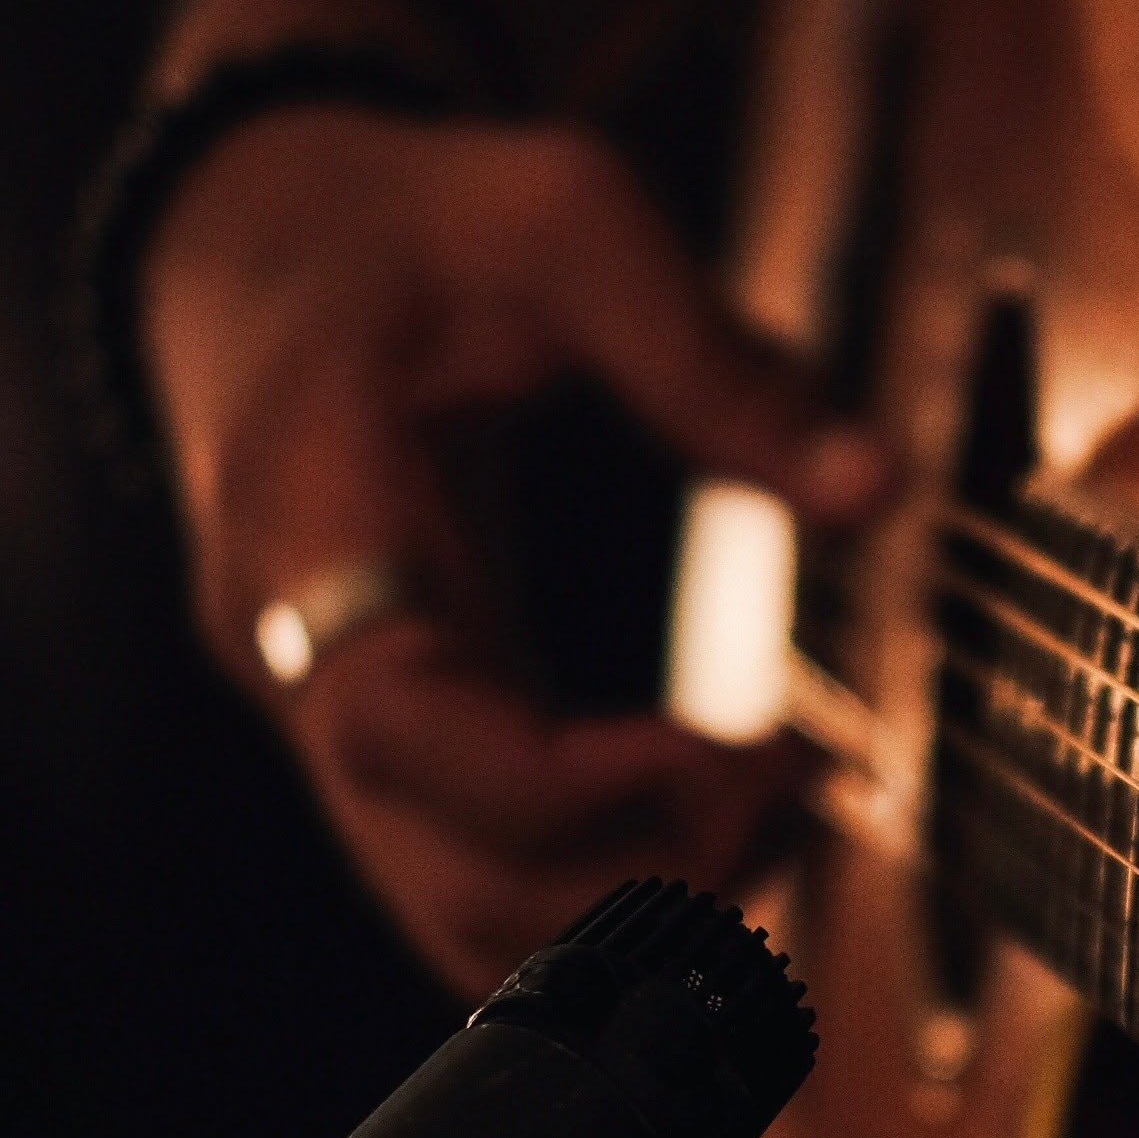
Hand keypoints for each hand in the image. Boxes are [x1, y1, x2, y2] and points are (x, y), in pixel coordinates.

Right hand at [143, 105, 888, 989]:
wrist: (263, 250)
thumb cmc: (417, 227)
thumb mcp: (563, 217)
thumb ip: (710, 356)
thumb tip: (875, 490)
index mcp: (308, 526)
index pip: (407, 737)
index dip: (578, 786)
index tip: (744, 746)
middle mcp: (293, 659)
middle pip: (440, 870)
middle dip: (638, 874)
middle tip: (801, 783)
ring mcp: (331, 724)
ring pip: (457, 918)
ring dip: (629, 920)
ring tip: (788, 814)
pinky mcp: (393, 751)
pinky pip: (477, 889)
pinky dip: (601, 905)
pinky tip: (728, 832)